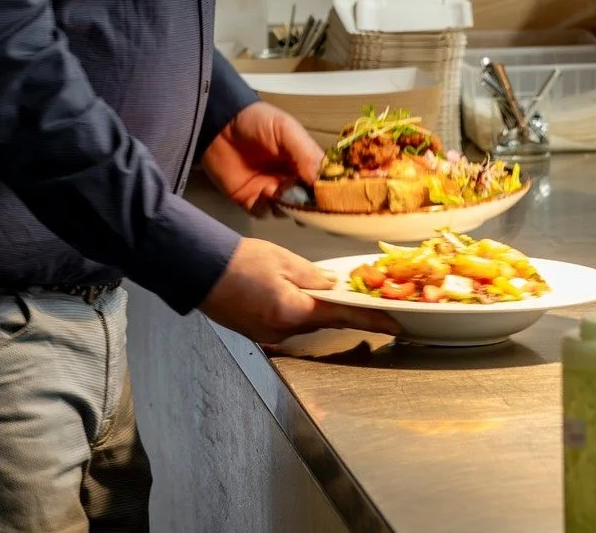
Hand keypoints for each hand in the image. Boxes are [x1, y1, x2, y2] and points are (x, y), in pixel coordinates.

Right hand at [200, 238, 395, 345]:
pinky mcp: (257, 333)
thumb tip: (336, 286)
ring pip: (304, 323)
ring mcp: (269, 335)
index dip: (372, 320)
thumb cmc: (238, 260)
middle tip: (359, 299)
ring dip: (314, 309)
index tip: (396, 324)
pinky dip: (294, 311)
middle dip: (340, 310)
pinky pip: (286, 324)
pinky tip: (287, 294)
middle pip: (324, 322)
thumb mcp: (282, 259)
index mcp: (294, 311)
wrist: (199, 269)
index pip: (343, 317)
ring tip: (313, 287)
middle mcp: (284, 331)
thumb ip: (313, 276)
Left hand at [202, 100, 323, 210]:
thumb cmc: (255, 121)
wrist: (217, 124)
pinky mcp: (251, 200)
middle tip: (302, 197)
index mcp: (304, 162)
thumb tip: (325, 184)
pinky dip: (267, 208)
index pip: (324, 183)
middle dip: (308, 204)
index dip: (329, 192)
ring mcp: (272, 192)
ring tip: (277, 188)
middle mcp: (291, 179)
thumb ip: (306, 154)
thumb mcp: (285, 129)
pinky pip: (265, 213)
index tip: (332, 199)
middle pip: (309, 202)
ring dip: (286, 205)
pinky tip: (262, 194)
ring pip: (289, 210)